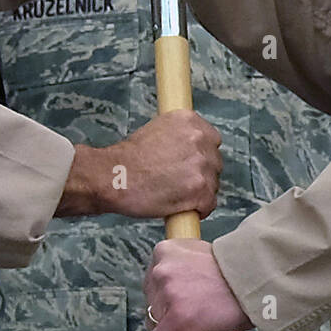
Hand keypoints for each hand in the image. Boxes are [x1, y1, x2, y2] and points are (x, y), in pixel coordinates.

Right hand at [102, 111, 221, 218]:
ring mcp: (201, 165)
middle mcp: (199, 139)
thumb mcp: (156, 130)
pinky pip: (209, 204)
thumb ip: (179, 136)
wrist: (115, 177)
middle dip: (200, 174)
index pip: (211, 139)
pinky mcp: (200, 190)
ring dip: (198, 192)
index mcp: (189, 120)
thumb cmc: (129, 159)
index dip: (201, 155)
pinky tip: (181, 207)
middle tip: (179, 181)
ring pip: (212, 184)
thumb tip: (191, 149)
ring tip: (175, 194)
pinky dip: (198, 209)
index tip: (190, 164)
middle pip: (214, 162)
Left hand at [143, 238, 251, 330]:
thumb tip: (175, 281)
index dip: (164, 293)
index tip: (175, 300)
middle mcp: (161, 270)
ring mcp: (168, 294)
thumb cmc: (235, 270)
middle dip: (166, 309)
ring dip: (170, 325)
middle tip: (188, 313)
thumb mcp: (200, 251)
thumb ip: (181, 263)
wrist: (254, 282)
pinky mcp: (177, 318)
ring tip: (191, 326)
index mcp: (164, 251)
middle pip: (152, 300)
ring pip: (155, 320)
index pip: (152, 278)